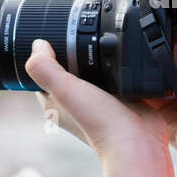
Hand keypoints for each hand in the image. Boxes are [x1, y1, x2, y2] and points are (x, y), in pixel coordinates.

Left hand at [24, 38, 172, 159]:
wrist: (138, 143)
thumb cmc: (99, 122)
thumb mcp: (64, 89)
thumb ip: (45, 67)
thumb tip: (38, 44)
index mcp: (55, 102)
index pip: (44, 72)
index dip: (47, 54)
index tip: (56, 36)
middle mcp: (75, 102)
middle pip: (70, 68)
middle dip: (75, 52)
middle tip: (82, 33)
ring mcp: (100, 101)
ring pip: (95, 71)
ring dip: (100, 59)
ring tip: (105, 43)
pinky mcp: (122, 100)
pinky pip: (118, 77)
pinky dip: (120, 67)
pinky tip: (124, 59)